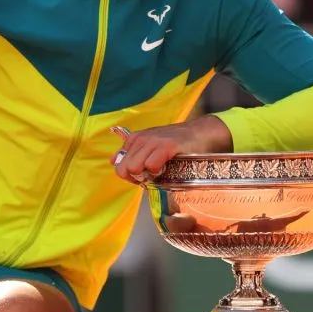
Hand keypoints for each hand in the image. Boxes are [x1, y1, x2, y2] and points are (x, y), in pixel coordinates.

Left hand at [109, 116, 232, 183]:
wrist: (200, 133)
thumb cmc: (175, 143)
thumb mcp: (150, 144)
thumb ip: (131, 153)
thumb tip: (113, 161)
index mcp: (134, 139)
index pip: (118, 165)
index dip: (130, 175)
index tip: (144, 174)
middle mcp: (141, 139)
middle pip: (124, 169)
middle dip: (136, 178)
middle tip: (152, 176)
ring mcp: (153, 141)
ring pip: (134, 168)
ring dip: (146, 176)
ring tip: (160, 171)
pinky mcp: (166, 146)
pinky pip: (152, 165)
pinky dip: (158, 172)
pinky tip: (166, 167)